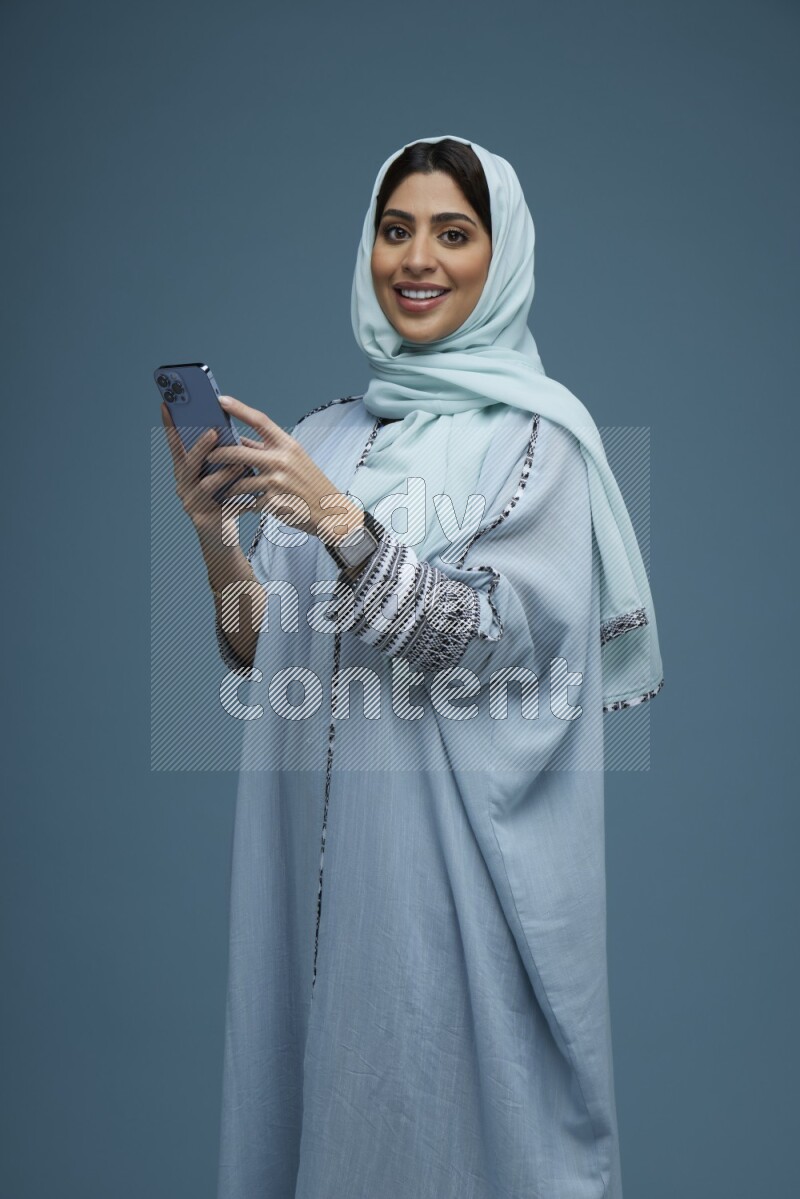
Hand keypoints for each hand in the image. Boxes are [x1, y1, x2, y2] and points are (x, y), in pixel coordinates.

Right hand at [160, 401, 252, 539]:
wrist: (221, 537)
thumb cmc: (224, 500)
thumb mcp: (221, 475)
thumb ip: (220, 456)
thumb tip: (226, 429)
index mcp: (186, 470)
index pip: (176, 444)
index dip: (170, 426)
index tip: (166, 404)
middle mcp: (182, 484)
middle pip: (188, 462)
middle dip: (200, 447)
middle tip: (213, 432)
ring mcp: (189, 502)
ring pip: (205, 484)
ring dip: (223, 473)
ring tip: (240, 465)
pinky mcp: (201, 519)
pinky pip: (220, 506)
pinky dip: (235, 498)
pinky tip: (249, 495)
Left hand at [205, 395, 363, 543]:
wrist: (330, 512)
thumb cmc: (310, 484)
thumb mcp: (294, 461)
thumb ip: (268, 451)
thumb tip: (239, 440)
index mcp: (288, 445)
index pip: (260, 420)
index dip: (239, 409)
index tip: (220, 400)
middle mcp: (282, 460)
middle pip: (240, 452)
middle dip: (219, 454)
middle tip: (207, 456)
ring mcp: (277, 482)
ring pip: (239, 481)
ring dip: (226, 485)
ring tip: (217, 488)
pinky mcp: (273, 502)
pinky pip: (248, 501)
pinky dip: (240, 504)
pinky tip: (235, 507)